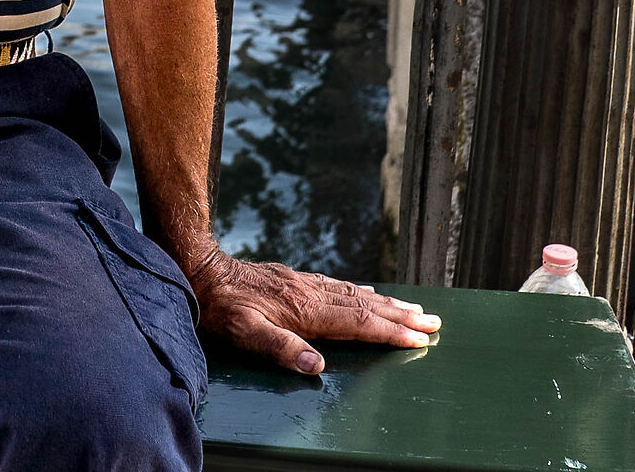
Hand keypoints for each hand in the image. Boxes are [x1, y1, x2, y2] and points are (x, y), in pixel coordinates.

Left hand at [189, 249, 441, 375]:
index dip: (390, 332)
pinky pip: (339, 285)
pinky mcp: (294, 279)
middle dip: (402, 316)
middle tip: (435, 322)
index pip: (359, 323)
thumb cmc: (220, 306)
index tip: (421, 338)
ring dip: (387, 302)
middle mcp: (311, 293)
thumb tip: (318, 365)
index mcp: (306, 310)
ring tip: (413, 308)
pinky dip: (361, 291)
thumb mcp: (245, 332)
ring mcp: (304, 284)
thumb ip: (281, 348)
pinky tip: (367, 293)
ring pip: (355, 293)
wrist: (200, 269)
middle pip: (366, 306)